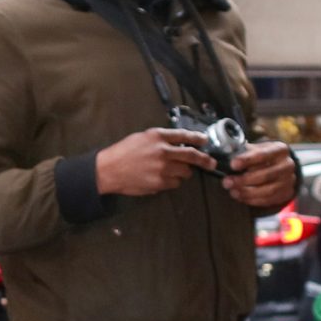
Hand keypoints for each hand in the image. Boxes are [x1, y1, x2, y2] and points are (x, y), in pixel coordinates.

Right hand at [95, 128, 213, 197]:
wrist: (109, 169)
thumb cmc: (124, 152)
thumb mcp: (142, 138)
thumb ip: (161, 140)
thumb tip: (180, 144)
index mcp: (158, 136)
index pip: (184, 136)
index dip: (198, 139)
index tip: (205, 141)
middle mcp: (163, 151)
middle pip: (192, 156)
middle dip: (204, 160)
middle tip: (211, 163)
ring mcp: (163, 169)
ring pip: (185, 172)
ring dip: (183, 172)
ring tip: (173, 171)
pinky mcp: (160, 183)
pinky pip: (175, 184)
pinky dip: (172, 182)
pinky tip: (161, 179)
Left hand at [224, 140, 299, 210]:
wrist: (280, 168)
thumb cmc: (264, 157)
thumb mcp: (256, 149)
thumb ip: (244, 151)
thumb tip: (228, 152)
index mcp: (280, 150)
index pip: (263, 154)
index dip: (247, 160)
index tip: (233, 164)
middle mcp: (287, 165)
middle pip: (265, 175)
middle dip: (243, 180)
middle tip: (227, 181)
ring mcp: (289, 180)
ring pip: (267, 190)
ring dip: (247, 192)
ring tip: (233, 191)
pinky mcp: (286, 194)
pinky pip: (268, 200)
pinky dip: (252, 200)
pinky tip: (241, 197)